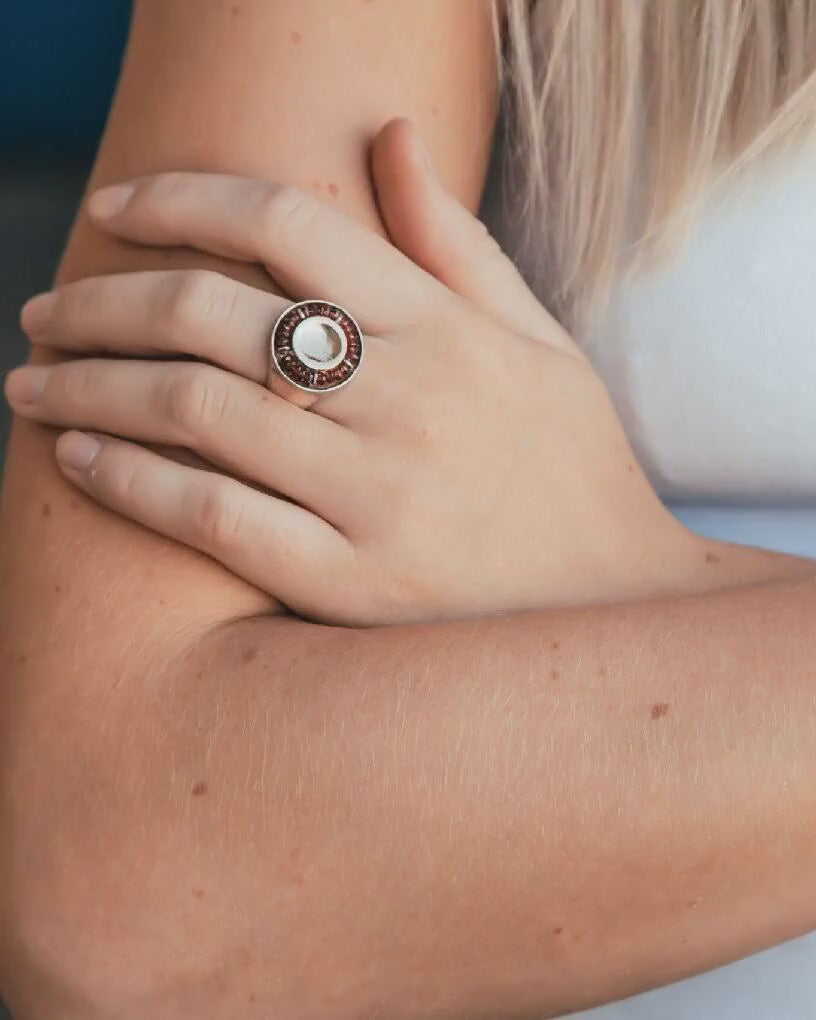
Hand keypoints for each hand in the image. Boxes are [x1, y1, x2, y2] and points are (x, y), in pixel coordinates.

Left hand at [7, 120, 694, 625]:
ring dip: (89, 387)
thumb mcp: (538, 343)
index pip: (289, 222)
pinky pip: (212, 518)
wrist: (616, 611)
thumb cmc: (573, 469)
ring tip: (32, 384)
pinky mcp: (350, 586)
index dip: (182, 197)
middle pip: (214, 315)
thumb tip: (391, 133)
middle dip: (103, 300)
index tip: (113, 207)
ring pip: (194, 412)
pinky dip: (130, 480)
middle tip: (45, 311)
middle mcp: (410, 403)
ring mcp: (377, 499)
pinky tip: (80, 459)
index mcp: (451, 331)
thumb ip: (456, 242)